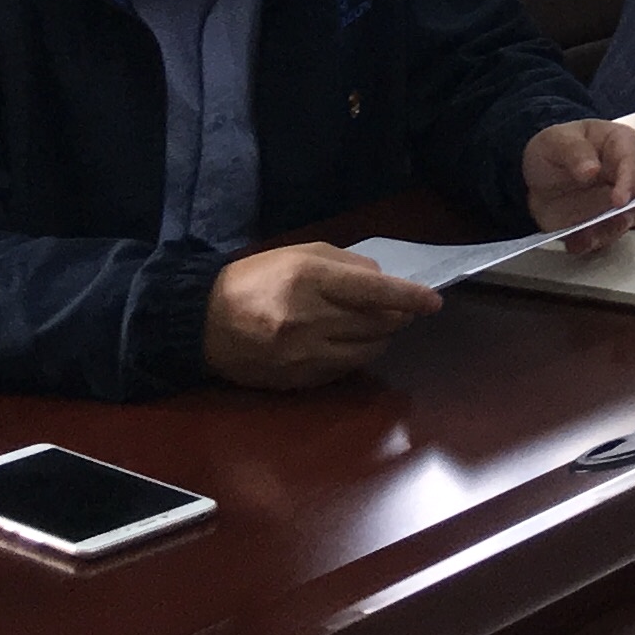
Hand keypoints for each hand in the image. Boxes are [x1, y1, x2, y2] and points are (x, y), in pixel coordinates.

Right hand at [203, 242, 441, 389]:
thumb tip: (382, 279)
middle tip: (398, 310)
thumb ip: (345, 264)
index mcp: (310, 279)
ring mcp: (303, 354)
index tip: (433, 301)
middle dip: (397, 317)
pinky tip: (345, 344)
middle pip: (377, 323)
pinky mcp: (297, 379)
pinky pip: (344, 370)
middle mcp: (310, 318)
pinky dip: (354, 356)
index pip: (375, 290)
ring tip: (374, 327)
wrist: (201, 322)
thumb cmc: (254, 279)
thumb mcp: (298, 254)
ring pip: (366, 351)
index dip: (409, 296)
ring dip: (379, 338)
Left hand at [522, 116, 634, 250]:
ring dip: (612, 231)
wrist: (537, 179)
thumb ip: (574, 151)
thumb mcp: (556, 141)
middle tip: (617, 223)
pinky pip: (611, 235)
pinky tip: (576, 242)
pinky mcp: (610, 222)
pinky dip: (596, 242)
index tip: (618, 201)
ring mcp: (622, 200)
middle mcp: (630, 172)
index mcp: (622, 143)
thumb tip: (592, 170)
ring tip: (585, 238)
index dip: (630, 181)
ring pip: (633, 218)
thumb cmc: (554, 148)